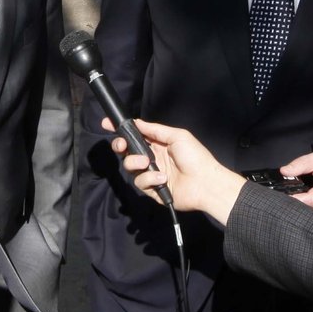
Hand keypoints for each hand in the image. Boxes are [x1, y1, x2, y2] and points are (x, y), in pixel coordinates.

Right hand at [104, 118, 243, 223]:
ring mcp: (151, 174)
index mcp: (158, 144)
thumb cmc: (195, 157)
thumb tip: (138, 122)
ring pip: (130, 167)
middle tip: (121, 145)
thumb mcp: (177, 136)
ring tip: (148, 163)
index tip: (106, 124)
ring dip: (135, 163)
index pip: (135, 136)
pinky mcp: (151, 189)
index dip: (121, 131)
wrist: (206, 183)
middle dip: (120, 146)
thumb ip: (155, 130)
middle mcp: (152, 158)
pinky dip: (149, 179)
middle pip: (127, 151)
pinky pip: (140, 182)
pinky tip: (162, 179)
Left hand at [281, 148, 312, 213]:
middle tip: (285, 201)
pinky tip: (303, 204)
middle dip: (298, 207)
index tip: (284, 197)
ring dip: (304, 210)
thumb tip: (285, 171)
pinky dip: (311, 209)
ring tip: (293, 202)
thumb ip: (301, 164)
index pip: (312, 200)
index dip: (296, 200)